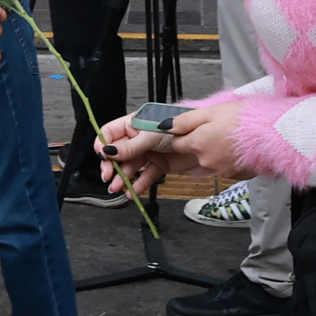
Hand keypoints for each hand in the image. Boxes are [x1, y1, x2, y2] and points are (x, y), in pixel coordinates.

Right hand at [91, 102, 243, 196]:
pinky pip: (146, 175)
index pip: (110, 133)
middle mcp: (140, 138)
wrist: (211, 140)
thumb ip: (130, 146)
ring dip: (124, 178)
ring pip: (131, 166)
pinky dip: (140, 183)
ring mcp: (150, 151)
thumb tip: (109, 151)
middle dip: (112, 166)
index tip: (104, 158)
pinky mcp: (161, 164)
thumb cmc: (183, 128)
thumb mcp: (152, 136)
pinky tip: (134, 191)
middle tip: (110, 178)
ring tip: (120, 188)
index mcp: (135, 124)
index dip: (104, 146)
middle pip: (118, 153)